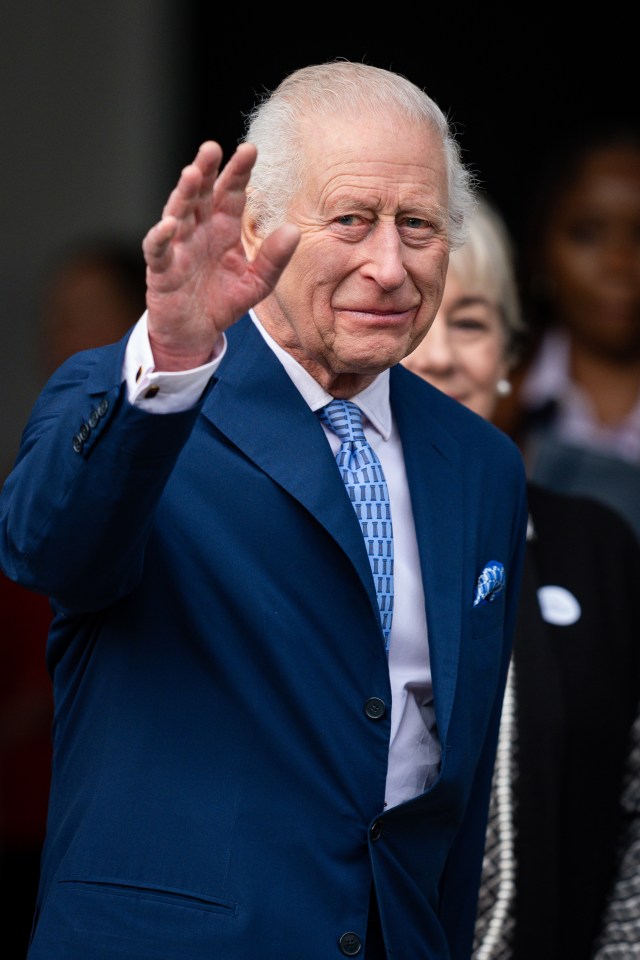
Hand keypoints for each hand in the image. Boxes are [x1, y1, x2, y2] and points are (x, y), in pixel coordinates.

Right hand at [142, 141, 299, 370]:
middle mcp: (199, 230)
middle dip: (205, 170)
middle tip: (212, 147)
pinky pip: (157, 250)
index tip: (250, 149)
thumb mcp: (257, 283)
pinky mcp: (161, 270)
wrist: (196, 333)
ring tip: (191, 173)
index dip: (238, 172)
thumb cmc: (222, 301)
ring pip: (178, 213)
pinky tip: (168, 225)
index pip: (231, 193)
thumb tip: (293, 230)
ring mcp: (178, 247)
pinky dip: (160, 237)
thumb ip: (274, 259)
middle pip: (201, 194)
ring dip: (182, 194)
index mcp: (223, 228)